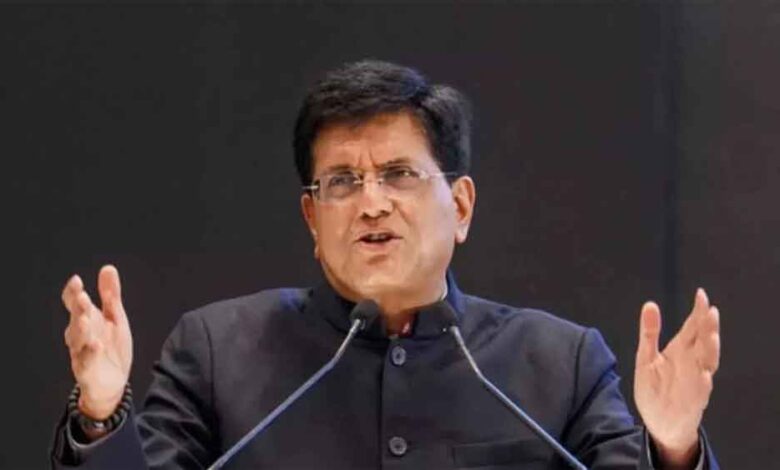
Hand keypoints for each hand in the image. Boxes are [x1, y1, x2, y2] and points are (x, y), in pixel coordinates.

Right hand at [62, 265, 132, 419]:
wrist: (114, 383)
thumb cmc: (111, 348)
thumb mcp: (115, 318)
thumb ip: (111, 295)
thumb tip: (108, 268)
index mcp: (87, 320)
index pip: (75, 304)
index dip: (73, 293)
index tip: (77, 280)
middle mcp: (80, 336)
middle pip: (75, 319)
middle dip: (77, 308)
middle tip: (82, 296)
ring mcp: (82, 353)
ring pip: (76, 340)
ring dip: (80, 329)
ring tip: (85, 318)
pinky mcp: (87, 372)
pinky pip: (85, 362)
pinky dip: (89, 353)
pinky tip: (96, 345)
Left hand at [634, 288, 719, 467]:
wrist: (659, 422)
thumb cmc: (655, 388)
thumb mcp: (646, 358)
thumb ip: (649, 333)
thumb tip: (650, 304)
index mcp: (680, 350)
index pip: (692, 327)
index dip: (698, 312)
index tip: (701, 295)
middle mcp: (692, 363)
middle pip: (703, 341)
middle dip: (708, 327)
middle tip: (710, 311)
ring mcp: (695, 381)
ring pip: (707, 363)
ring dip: (710, 351)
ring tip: (710, 337)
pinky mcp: (694, 400)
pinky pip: (701, 391)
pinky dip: (703, 383)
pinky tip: (704, 374)